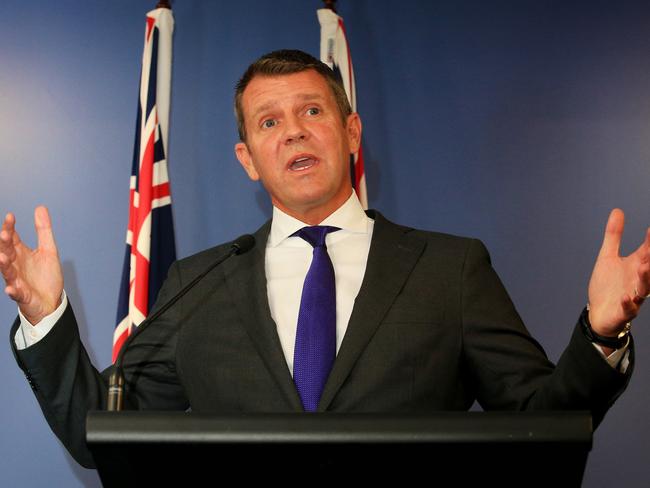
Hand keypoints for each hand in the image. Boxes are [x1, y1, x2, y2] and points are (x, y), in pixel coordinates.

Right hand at [0, 207, 63, 324]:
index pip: (12, 238)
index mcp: (20, 253)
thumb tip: (40, 207)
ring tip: (2, 258)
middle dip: (4, 244)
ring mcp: (17, 280)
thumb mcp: (48, 250)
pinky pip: (16, 293)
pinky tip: (11, 288)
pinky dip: (13, 291)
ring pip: (7, 272)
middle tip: (4, 234)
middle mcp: (15, 265)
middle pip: (7, 252)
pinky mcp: (22, 295)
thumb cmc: (46, 276)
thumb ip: (43, 230)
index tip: (11, 216)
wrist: (51, 300)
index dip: (10, 228)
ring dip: (4, 265)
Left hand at [588, 208, 649, 336]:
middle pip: (649, 269)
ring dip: (645, 279)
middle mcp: (637, 280)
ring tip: (643, 268)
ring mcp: (632, 296)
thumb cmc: (607, 285)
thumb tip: (617, 210)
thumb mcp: (607, 257)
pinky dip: (628, 303)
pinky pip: (629, 308)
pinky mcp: (624, 311)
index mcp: (635, 266)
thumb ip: (614, 236)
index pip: (647, 251)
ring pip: (644, 288)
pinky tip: (626, 297)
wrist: (598, 312)